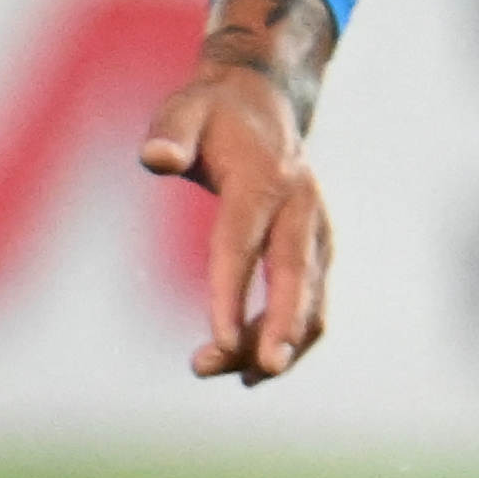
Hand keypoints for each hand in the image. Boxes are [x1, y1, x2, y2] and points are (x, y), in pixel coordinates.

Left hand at [140, 0, 339, 379]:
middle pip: (294, 278)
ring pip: (311, 301)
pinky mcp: (321, 250)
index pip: (243, 242)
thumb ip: (168, 134)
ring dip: (276, 344)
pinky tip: (248, 368)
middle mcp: (302, 206)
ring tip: (228, 376)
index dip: (231, 293)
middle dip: (277, 331)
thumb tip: (157, 158)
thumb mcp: (182, 111)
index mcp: (265, 177)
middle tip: (251, 375)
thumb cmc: (211, 114)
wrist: (264, 102)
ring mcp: (318, 230)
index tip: (217, 340)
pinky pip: (313, 305)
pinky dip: (288, 339)